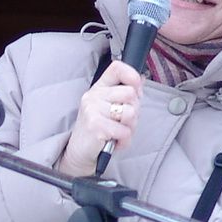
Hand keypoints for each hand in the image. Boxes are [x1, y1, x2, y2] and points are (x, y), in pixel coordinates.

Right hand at [57, 61, 144, 175]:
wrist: (80, 153)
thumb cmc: (98, 130)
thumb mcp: (109, 108)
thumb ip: (124, 95)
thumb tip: (142, 79)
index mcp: (98, 88)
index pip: (117, 68)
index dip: (132, 76)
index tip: (136, 89)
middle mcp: (93, 96)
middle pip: (130, 93)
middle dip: (135, 110)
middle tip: (123, 121)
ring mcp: (93, 110)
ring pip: (130, 113)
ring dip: (130, 127)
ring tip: (118, 131)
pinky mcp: (96, 126)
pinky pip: (125, 131)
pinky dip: (124, 140)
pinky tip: (114, 141)